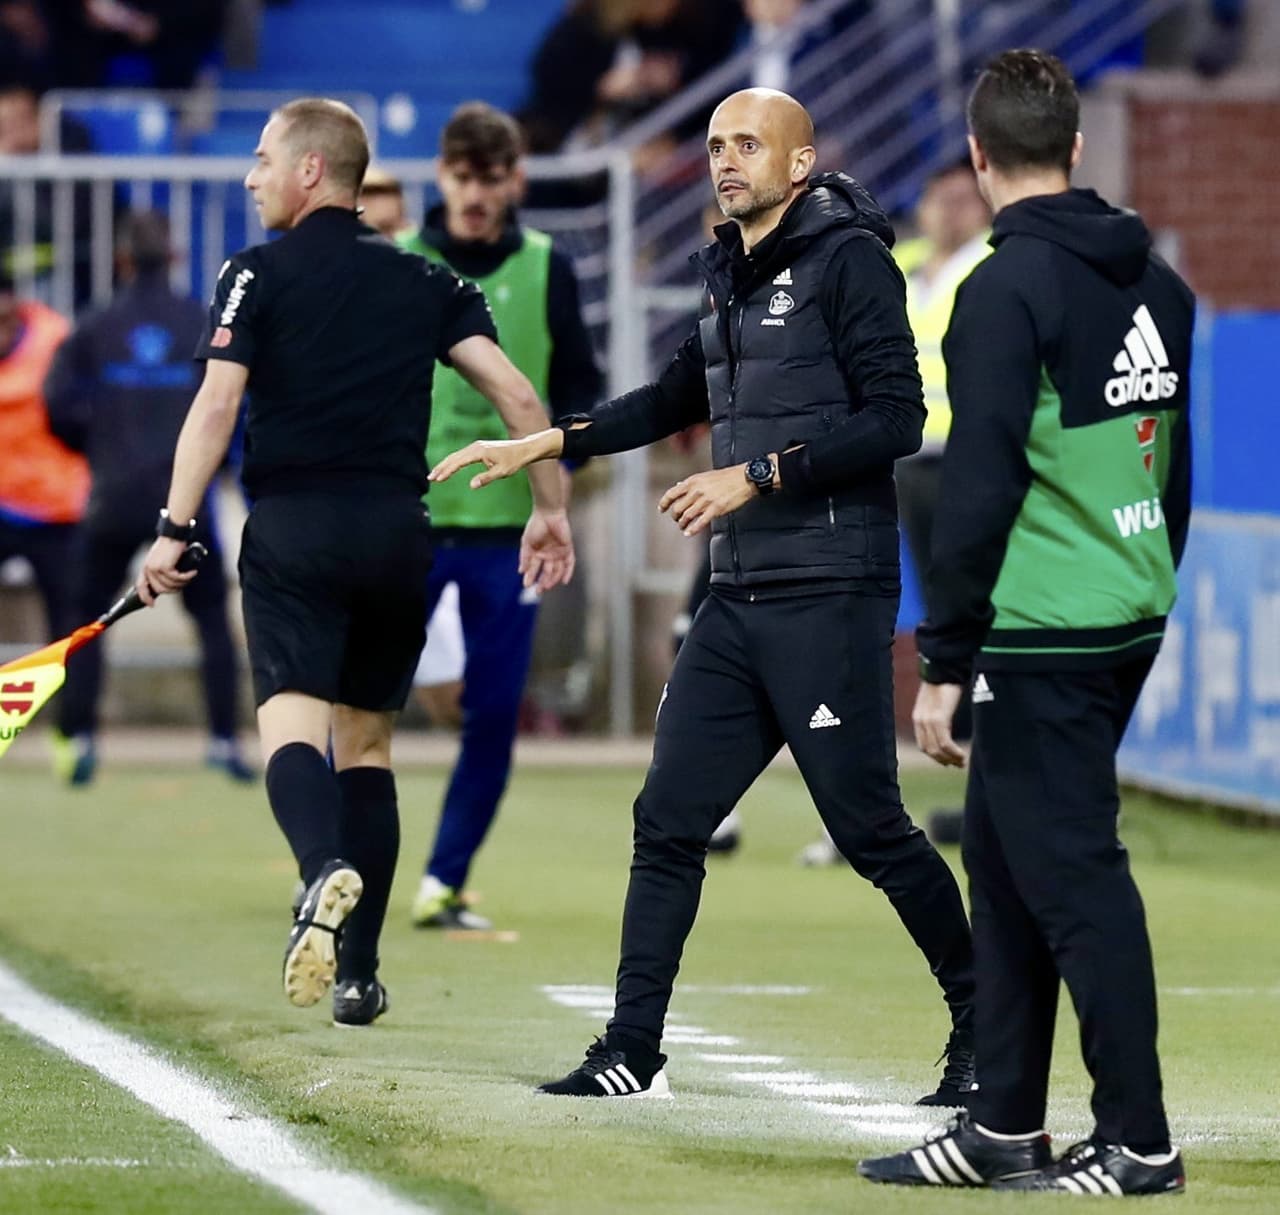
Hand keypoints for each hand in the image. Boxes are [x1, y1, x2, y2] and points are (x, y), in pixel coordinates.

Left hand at [137, 536, 196, 605]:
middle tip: (184, 583)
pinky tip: (192, 572)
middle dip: (174, 589)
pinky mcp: (165, 567)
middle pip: (160, 590)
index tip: (151, 604)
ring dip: (182, 583)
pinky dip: (187, 577)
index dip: (145, 597)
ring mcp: (155, 568)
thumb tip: (169, 585)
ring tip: (189, 575)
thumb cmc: (172, 545)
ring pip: (169, 586)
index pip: (140, 586)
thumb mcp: (164, 560)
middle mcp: (148, 568)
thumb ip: (162, 572)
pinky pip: (177, 579)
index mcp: (146, 567)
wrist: (174, 534)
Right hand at [428, 429, 562, 488]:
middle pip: (453, 457)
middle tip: (430, 478)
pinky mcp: (479, 448)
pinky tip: (449, 468)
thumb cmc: (514, 461)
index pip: (458, 462)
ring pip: (456, 455)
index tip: (437, 479)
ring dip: (445, 464)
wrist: (524, 449)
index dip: (446, 471)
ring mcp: (477, 446)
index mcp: (478, 451)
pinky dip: (453, 462)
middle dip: (441, 468)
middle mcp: (475, 447)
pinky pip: (462, 455)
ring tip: (435, 474)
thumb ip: (486, 478)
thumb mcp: (502, 472)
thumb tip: (471, 485)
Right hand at [520, 508, 574, 590]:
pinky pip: (569, 563)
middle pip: (547, 572)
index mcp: (538, 553)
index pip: (534, 569)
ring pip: (557, 570)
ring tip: (547, 586)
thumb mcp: (527, 543)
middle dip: (542, 582)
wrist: (548, 513)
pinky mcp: (567, 549)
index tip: (526, 585)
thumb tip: (521, 571)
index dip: (530, 577)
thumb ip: (525, 557)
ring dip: (552, 579)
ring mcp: (559, 552)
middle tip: (538, 592)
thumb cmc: (536, 526)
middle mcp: (548, 555)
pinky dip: (567, 572)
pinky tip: (564, 581)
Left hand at [658, 464, 755, 535]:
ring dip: (682, 524)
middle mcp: (696, 491)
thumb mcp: (704, 476)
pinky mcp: (715, 510)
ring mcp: (705, 501)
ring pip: (686, 517)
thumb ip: (690, 483)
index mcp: (692, 482)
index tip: (662, 509)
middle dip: (675, 517)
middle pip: (677, 508)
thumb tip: (678, 486)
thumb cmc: (725, 477)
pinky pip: (699, 523)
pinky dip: (692, 530)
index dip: (664, 503)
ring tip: (683, 527)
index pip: (671, 494)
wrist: (744, 479)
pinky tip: (688, 533)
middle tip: (677, 520)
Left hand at [912, 682, 966, 767]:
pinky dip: (953, 752)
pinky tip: (962, 755)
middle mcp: (920, 720)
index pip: (923, 744)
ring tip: (962, 762)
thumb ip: (939, 715)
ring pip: (937, 749)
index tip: (948, 761)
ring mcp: (928, 720)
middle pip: (929, 750)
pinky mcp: (939, 718)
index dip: (935, 756)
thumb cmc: (945, 683)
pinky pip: (945, 742)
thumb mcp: (938, 702)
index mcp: (918, 717)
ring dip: (950, 758)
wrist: (945, 668)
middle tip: (958, 764)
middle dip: (944, 760)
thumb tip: (947, 726)